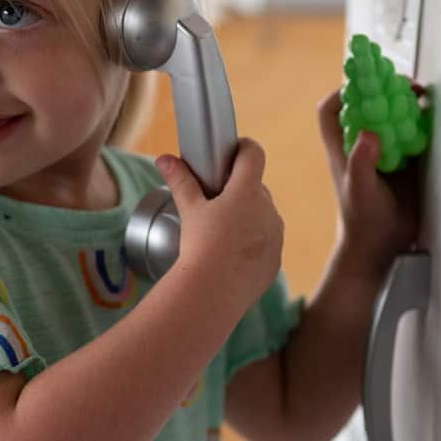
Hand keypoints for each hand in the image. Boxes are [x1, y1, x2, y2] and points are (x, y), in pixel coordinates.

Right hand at [155, 138, 283, 311]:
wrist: (214, 293)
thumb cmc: (201, 246)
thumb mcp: (190, 210)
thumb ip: (180, 181)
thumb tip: (164, 159)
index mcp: (247, 192)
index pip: (254, 155)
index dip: (244, 147)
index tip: (232, 151)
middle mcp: (268, 210)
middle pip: (256, 187)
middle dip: (239, 189)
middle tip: (215, 199)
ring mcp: (276, 236)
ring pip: (263, 215)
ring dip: (248, 216)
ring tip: (222, 231)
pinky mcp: (276, 260)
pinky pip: (267, 242)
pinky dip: (252, 242)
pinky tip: (231, 254)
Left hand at [318, 86, 423, 278]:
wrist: (382, 247)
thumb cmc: (362, 222)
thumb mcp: (360, 189)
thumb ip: (361, 162)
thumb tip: (369, 133)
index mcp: (343, 149)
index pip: (331, 112)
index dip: (342, 93)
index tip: (363, 84)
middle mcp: (361, 147)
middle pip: (365, 107)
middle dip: (381, 90)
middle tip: (402, 83)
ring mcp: (384, 153)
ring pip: (390, 118)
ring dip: (403, 104)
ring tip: (419, 94)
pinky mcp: (405, 163)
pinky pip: (412, 134)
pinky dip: (421, 123)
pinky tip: (432, 118)